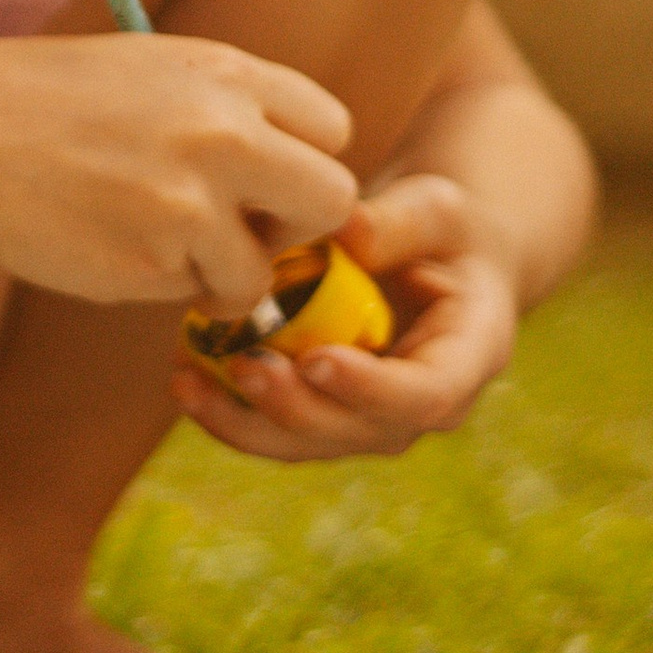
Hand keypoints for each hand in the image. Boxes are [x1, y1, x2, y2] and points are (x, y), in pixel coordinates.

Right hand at [0, 28, 358, 312]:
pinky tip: (112, 246)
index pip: (332, 128)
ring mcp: (189, 204)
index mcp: (227, 74)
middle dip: (300, 230)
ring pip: (260, 273)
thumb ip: (229, 110)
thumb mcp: (154, 69)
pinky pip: (190, 296)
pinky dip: (162, 285)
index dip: (305, 163)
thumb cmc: (48, 98)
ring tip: (161, 245)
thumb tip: (288, 173)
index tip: (269, 181)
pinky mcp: (151, 266)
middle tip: (250, 233)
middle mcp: (223, 134)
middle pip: (334, 202)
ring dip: (223, 276)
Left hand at [167, 170, 518, 464]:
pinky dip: (229, 408)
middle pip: (357, 431)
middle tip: (242, 367)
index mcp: (469, 358)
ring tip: (188, 381)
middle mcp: (422, 406)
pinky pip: (277, 427)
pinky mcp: (326, 414)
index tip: (318, 360)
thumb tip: (343, 232)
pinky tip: (183, 375)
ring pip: (307, 443)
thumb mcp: (435, 210)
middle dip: (294, 408)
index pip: (426, 395)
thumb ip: (396, 224)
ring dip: (245, 421)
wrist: (434, 258)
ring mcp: (371, 419)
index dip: (371, 389)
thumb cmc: (442, 229)